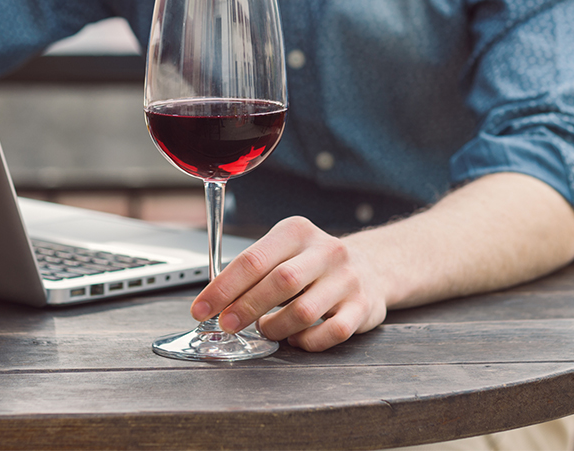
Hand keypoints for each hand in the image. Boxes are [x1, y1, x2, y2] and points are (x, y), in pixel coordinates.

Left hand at [190, 216, 387, 351]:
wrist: (372, 267)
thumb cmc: (313, 263)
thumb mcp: (283, 251)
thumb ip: (252, 270)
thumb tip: (212, 299)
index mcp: (297, 232)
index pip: (253, 259)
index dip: (223, 288)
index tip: (202, 309)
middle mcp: (326, 251)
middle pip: (279, 283)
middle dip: (245, 308)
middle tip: (227, 325)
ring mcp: (347, 279)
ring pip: (304, 312)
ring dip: (276, 327)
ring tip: (266, 328)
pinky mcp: (363, 307)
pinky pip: (331, 333)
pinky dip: (306, 342)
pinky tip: (296, 338)